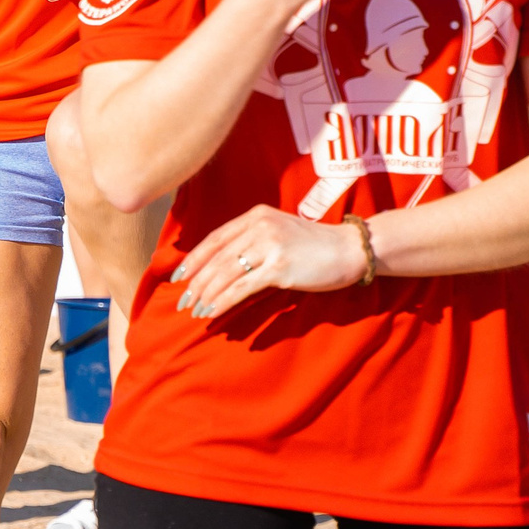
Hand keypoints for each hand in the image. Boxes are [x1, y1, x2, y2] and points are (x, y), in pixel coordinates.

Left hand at [172, 204, 367, 319]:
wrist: (351, 248)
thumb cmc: (315, 245)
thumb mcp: (279, 232)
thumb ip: (252, 240)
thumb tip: (221, 265)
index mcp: (254, 216)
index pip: (214, 239)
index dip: (193, 259)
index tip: (177, 277)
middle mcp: (258, 227)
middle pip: (216, 258)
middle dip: (195, 282)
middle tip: (181, 301)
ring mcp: (269, 245)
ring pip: (225, 273)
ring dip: (206, 295)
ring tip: (195, 311)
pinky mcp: (279, 267)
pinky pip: (242, 287)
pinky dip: (224, 301)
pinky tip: (213, 312)